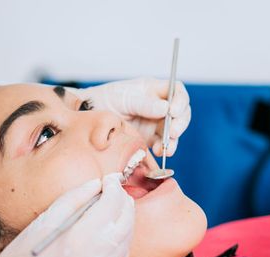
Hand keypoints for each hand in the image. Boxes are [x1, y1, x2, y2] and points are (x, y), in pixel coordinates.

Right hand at [0, 173, 134, 256]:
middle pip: (126, 221)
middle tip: (115, 192)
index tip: (109, 180)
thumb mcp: (45, 220)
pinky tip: (109, 236)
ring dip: (124, 222)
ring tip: (113, 211)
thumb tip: (97, 184)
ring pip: (127, 241)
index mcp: (80, 237)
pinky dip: (119, 244)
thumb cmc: (23, 256)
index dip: (114, 187)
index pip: (112, 203)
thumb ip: (75, 198)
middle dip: (124, 202)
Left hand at [76, 77, 190, 156]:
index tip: (174, 111)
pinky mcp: (149, 138)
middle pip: (180, 112)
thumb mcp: (123, 98)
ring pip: (174, 131)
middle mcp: (158, 106)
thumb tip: (166, 109)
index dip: (180, 100)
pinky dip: (164, 149)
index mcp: (153, 90)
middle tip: (172, 132)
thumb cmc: (104, 100)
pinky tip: (159, 152)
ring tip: (166, 148)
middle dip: (180, 123)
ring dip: (173, 140)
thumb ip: (143, 104)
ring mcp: (155, 123)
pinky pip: (162, 144)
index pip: (176, 91)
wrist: (89, 117)